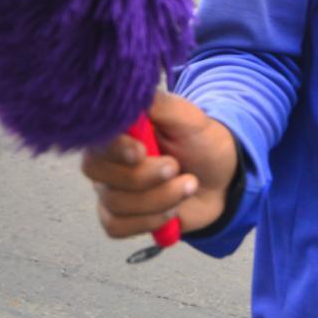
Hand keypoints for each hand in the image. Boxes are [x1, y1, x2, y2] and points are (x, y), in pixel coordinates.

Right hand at [81, 91, 237, 238]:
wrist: (220, 177)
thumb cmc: (200, 140)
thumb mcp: (187, 116)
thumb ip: (158, 104)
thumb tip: (128, 91)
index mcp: (119, 128)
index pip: (97, 137)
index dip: (115, 148)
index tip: (141, 151)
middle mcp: (106, 157)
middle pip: (98, 172)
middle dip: (142, 176)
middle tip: (176, 167)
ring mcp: (110, 188)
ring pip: (114, 202)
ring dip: (159, 198)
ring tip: (188, 185)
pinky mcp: (119, 216)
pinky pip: (116, 226)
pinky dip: (149, 221)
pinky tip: (173, 210)